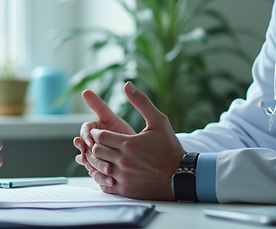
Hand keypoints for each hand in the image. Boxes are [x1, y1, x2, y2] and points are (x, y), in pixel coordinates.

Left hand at [85, 82, 184, 199]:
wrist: (181, 175)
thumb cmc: (170, 147)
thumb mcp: (159, 121)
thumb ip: (141, 102)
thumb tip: (127, 85)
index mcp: (129, 143)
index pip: (100, 135)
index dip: (97, 133)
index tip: (100, 132)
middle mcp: (124, 161)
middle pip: (96, 151)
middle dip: (95, 145)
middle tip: (99, 143)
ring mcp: (123, 177)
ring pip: (97, 167)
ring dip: (96, 161)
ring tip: (102, 156)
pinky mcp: (125, 190)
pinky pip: (103, 184)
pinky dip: (101, 178)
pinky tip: (107, 171)